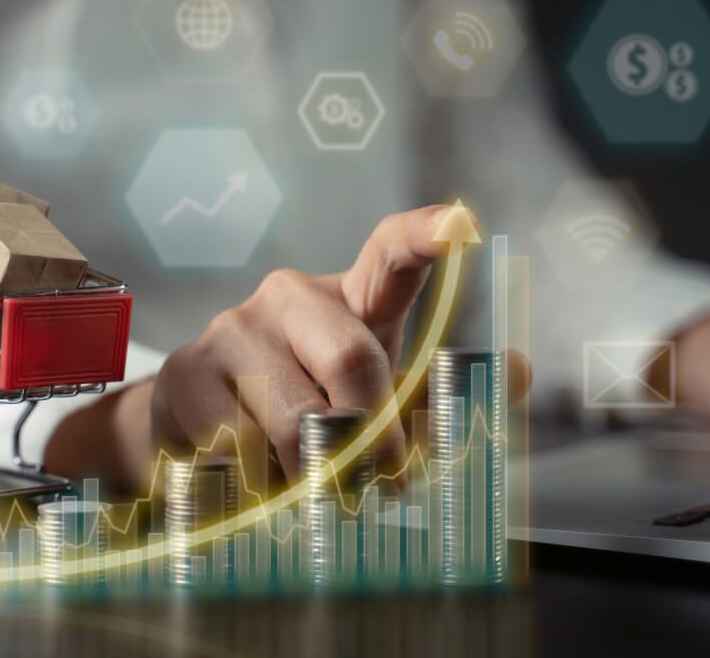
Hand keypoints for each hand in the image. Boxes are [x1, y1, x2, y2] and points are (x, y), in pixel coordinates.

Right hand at [150, 205, 461, 485]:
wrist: (196, 429)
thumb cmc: (303, 409)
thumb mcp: (371, 402)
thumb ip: (437, 397)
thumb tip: (522, 373)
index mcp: (347, 299)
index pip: (389, 252)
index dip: (426, 235)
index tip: (463, 224)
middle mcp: (288, 297)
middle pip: (353, 360)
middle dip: (374, 435)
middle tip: (381, 484)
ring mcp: (231, 329)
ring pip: (293, 421)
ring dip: (310, 475)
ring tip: (304, 484)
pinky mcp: (186, 374)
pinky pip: (239, 447)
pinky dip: (257, 483)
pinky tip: (251, 476)